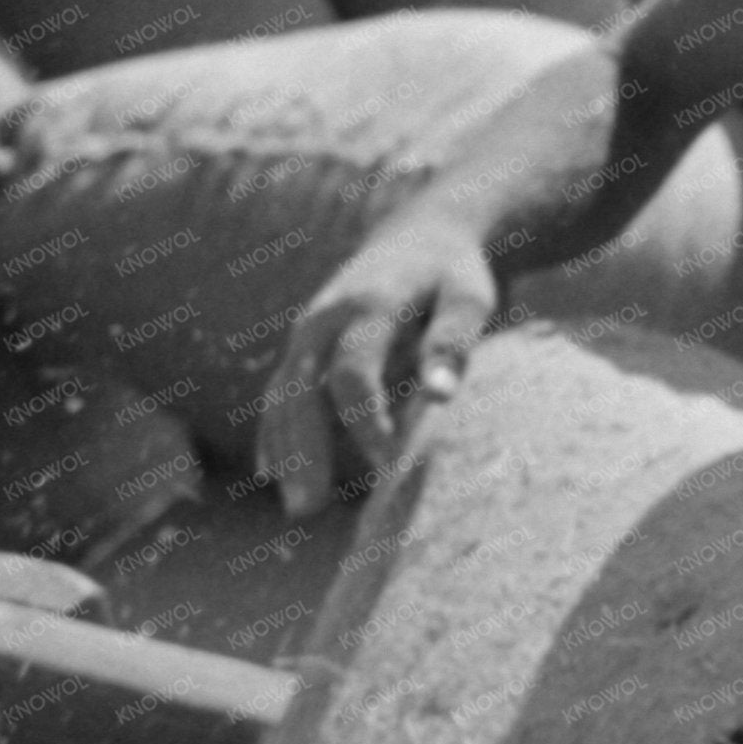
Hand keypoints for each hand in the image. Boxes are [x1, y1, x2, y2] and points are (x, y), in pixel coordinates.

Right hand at [256, 213, 501, 515]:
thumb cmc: (454, 275)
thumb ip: (454, 342)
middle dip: (303, 449)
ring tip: (297, 507)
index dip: (365, 421)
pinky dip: (274, 430)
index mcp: (369, 305)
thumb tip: (440, 396)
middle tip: (309, 509)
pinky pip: (279, 391)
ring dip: (284, 449)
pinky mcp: (302, 344)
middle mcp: (325, 318)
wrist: (423, 234)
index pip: (354, 372)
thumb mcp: (470, 299)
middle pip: (302, 390)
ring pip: (282, 394)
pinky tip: (272, 471)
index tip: (387, 466)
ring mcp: (306, 331)